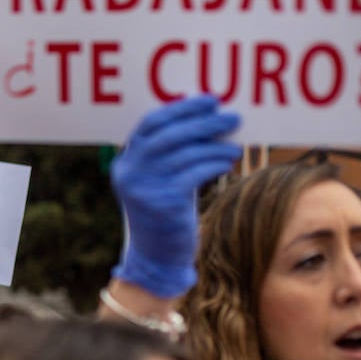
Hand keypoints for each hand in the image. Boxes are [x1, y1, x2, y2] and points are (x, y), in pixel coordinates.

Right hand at [110, 95, 240, 298]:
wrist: (156, 258)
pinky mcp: (163, 202)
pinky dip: (215, 163)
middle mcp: (130, 172)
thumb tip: (207, 121)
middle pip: (168, 134)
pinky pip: (194, 173)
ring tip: (235, 145)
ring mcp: (143, 187)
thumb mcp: (159, 182)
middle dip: (202, 122)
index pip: (150, 124)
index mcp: (125, 162)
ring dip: (215, 145)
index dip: (180, 109)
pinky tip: (229, 161)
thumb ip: (170, 155)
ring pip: (185, 153)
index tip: (208, 101)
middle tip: (231, 117)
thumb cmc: (165, 215)